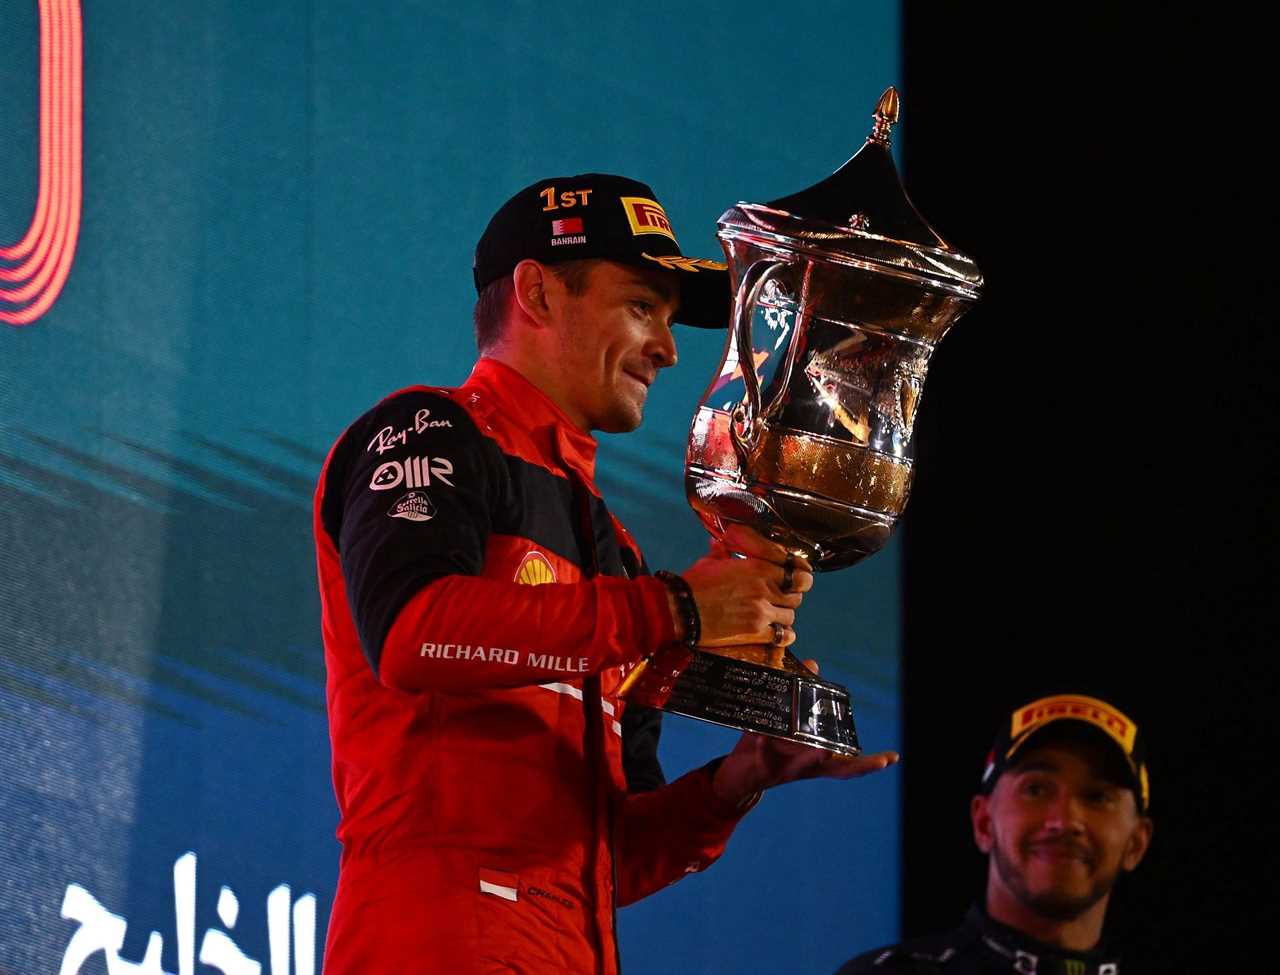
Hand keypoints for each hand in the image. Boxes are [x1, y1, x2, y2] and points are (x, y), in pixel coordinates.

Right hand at [680, 525, 813, 646]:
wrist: (680, 609)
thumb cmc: (693, 584)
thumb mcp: (710, 562)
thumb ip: (722, 551)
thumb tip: (720, 542)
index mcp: (758, 567)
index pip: (797, 571)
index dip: (800, 576)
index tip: (797, 580)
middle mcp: (765, 588)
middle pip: (797, 595)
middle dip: (791, 597)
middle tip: (781, 599)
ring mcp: (762, 611)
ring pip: (790, 615)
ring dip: (783, 616)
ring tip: (773, 616)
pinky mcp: (755, 631)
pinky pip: (783, 635)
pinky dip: (782, 635)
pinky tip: (775, 633)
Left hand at [710, 659, 899, 805]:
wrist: (737, 774)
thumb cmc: (765, 745)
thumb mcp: (785, 719)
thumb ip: (800, 693)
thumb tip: (814, 664)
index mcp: (816, 758)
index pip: (848, 762)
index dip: (870, 762)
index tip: (892, 758)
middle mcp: (807, 767)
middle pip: (836, 769)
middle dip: (856, 766)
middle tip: (877, 761)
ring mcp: (786, 769)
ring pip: (803, 765)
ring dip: (813, 758)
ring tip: (823, 751)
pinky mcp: (763, 766)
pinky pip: (765, 755)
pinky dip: (764, 745)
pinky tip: (763, 736)